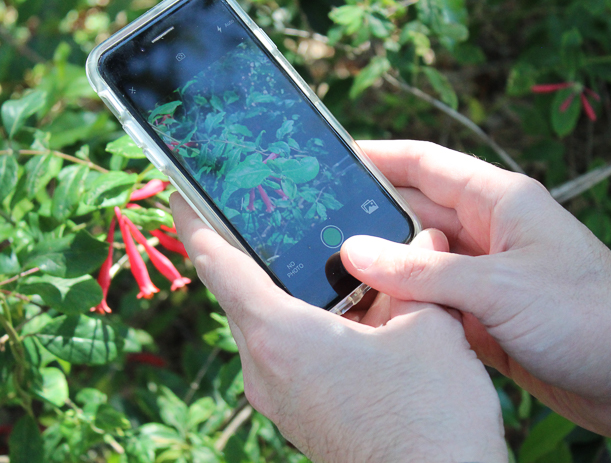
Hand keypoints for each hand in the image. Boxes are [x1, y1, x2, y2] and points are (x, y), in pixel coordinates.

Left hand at [171, 194, 507, 462]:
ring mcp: (279, 398)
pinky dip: (300, 324)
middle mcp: (265, 368)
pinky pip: (284, 355)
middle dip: (246, 251)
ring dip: (281, 290)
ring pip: (264, 326)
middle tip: (264, 210)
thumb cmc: (429, 419)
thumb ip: (415, 276)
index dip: (195, 220)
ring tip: (314, 257)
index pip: (217, 262)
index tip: (181, 192)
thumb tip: (423, 239)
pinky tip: (345, 312)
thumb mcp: (430, 329)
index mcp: (280, 335)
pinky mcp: (299, 415)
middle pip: (238, 293)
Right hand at [341, 140, 610, 442]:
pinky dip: (400, 306)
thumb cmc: (586, 316)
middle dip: (365, 217)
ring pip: (415, 262)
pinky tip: (363, 312)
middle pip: (412, 213)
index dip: (377, 156)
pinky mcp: (481, 315)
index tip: (330, 158)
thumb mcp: (498, 288)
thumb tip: (354, 252)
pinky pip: (428, 302)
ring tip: (322, 270)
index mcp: (497, 200)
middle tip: (310, 224)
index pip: (424, 163)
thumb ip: (422, 271)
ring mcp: (481, 275)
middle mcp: (485, 232)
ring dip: (379, 268)